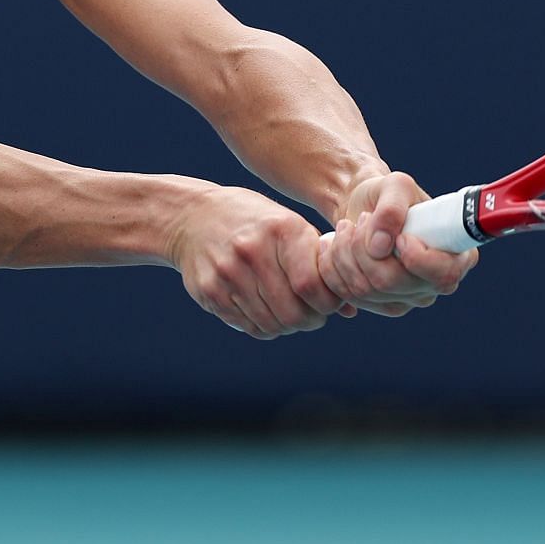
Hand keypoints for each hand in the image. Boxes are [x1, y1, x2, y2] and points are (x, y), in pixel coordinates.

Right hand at [168, 185, 342, 338]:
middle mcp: (253, 250)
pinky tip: (266, 311)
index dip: (327, 304)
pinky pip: (248, 326)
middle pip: (293, 312)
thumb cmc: (254, 222)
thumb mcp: (287, 226)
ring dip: (288, 326)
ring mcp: (228, 273)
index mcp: (281, 229)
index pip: (311, 285)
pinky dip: (264, 326)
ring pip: (272, 324)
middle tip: (313, 315)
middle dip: (310, 320)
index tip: (330, 303)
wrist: (192, 216)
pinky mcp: (210, 292)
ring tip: (290, 313)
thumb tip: (352, 309)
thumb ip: (317, 263)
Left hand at [319, 172, 477, 316]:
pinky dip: (333, 267)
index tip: (400, 236)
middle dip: (363, 247)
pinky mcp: (381, 304)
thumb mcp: (394, 185)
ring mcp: (409, 298)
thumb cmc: (387, 193)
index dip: (417, 259)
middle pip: (391, 282)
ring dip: (344, 253)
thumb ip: (392, 209)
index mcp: (456, 254)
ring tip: (346, 227)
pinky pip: (348, 295)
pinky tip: (336, 246)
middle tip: (360, 220)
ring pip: (364, 289)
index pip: (443, 274)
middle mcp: (435, 283)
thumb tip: (380, 248)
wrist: (363, 206)